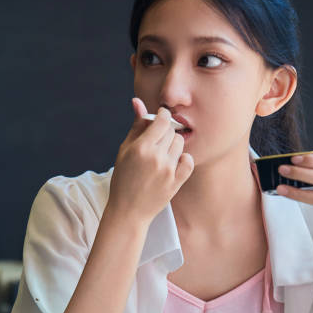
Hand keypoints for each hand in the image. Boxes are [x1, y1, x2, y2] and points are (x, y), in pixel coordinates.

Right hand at [107, 97, 193, 225]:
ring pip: (180, 144)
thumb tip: (138, 101)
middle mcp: (156, 157)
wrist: (128, 211)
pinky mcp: (176, 182)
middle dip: (166, 132)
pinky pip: (189, 161)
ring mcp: (168, 171)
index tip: (161, 117)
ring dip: (173, 146)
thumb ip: (136, 126)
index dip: (163, 115)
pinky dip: (184, 159)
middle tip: (157, 141)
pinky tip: (174, 163)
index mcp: (141, 148)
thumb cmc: (123, 179)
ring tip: (162, 155)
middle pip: (172, 131)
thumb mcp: (125, 151)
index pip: (162, 120)